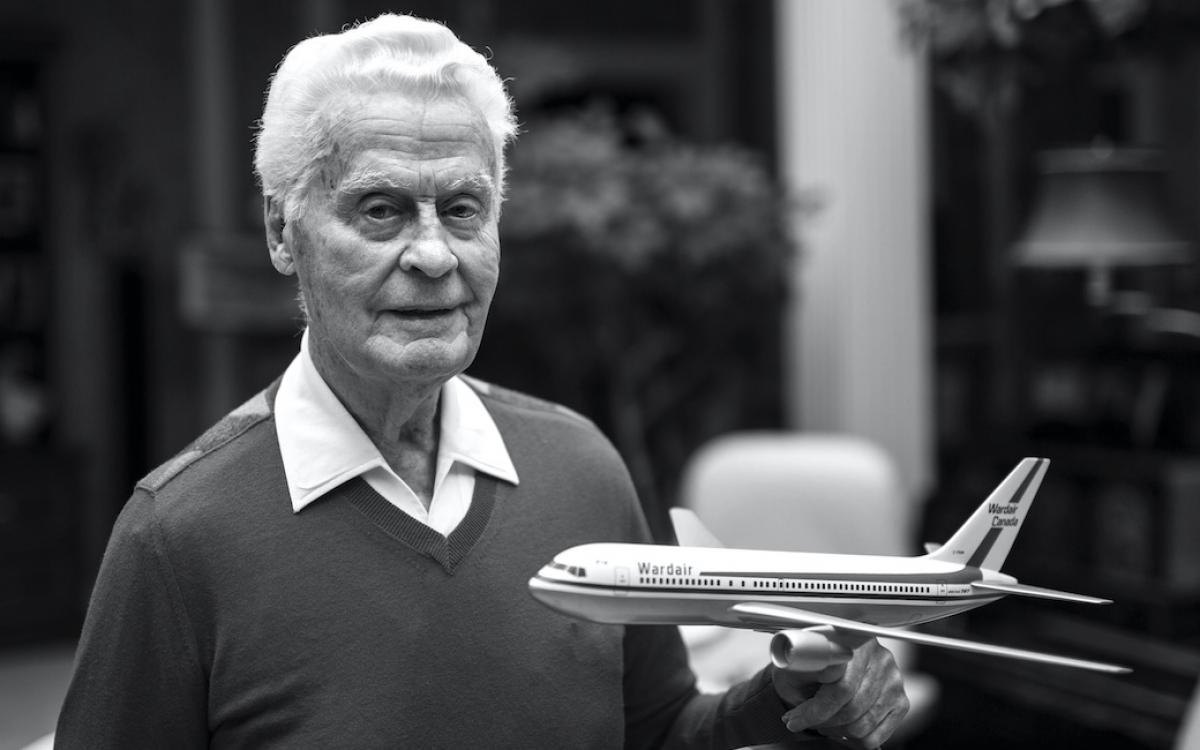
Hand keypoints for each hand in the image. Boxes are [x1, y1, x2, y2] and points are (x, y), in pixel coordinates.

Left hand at [771, 634, 908, 748]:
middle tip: (803, 722)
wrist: (822, 665)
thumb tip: (799, 660)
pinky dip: (853, 739)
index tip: (794, 720)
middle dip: (822, 722)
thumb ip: (802, 662)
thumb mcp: (796, 662)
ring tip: (821, 721)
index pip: (841, 687)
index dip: (815, 710)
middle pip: (853, 708)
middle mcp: (879, 657)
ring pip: (863, 725)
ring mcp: (893, 679)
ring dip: (836, 731)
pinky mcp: (900, 701)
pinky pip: (876, 736)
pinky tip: (840, 726)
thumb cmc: (807, 666)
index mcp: (854, 640)